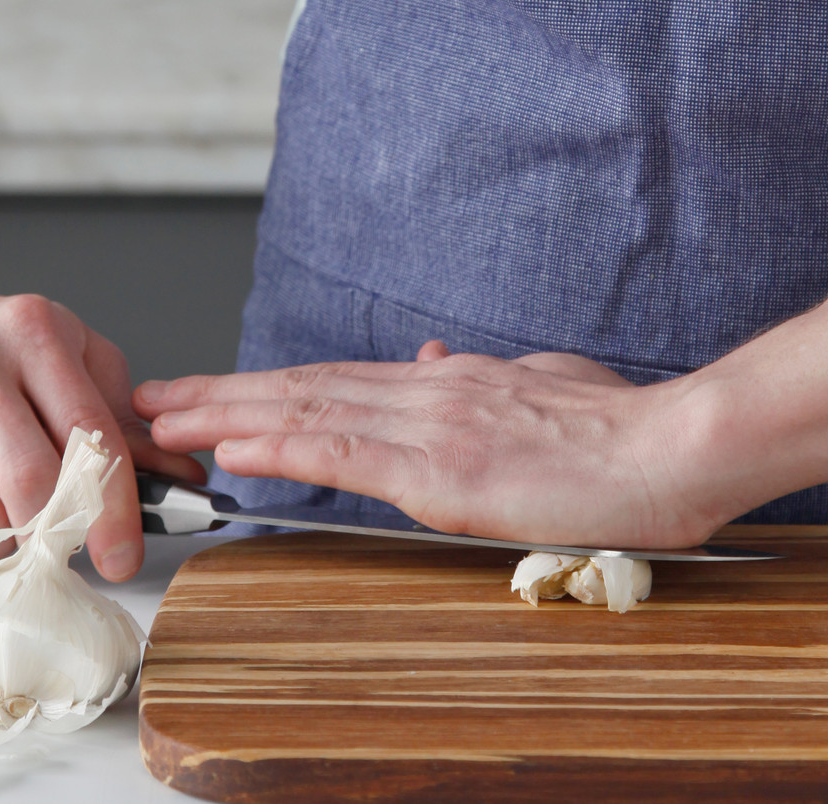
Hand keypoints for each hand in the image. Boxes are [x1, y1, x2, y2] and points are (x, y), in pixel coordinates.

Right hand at [0, 281, 203, 578]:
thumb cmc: (0, 349)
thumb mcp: (74, 359)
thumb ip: (127, 420)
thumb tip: (184, 480)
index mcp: (32, 333)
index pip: (89, 436)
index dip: (113, 511)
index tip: (123, 559)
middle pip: (30, 484)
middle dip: (55, 532)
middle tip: (59, 542)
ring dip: (1, 540)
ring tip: (3, 514)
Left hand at [136, 341, 726, 548]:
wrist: (673, 445)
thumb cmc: (627, 429)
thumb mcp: (550, 384)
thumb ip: (487, 379)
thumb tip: (436, 358)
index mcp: (454, 382)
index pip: (342, 379)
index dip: (273, 385)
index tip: (222, 392)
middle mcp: (431, 391)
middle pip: (306, 384)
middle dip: (223, 392)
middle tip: (154, 396)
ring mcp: (432, 425)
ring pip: (309, 410)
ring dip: (227, 413)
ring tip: (163, 417)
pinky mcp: (443, 469)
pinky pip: (344, 453)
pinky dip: (280, 446)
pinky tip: (233, 446)